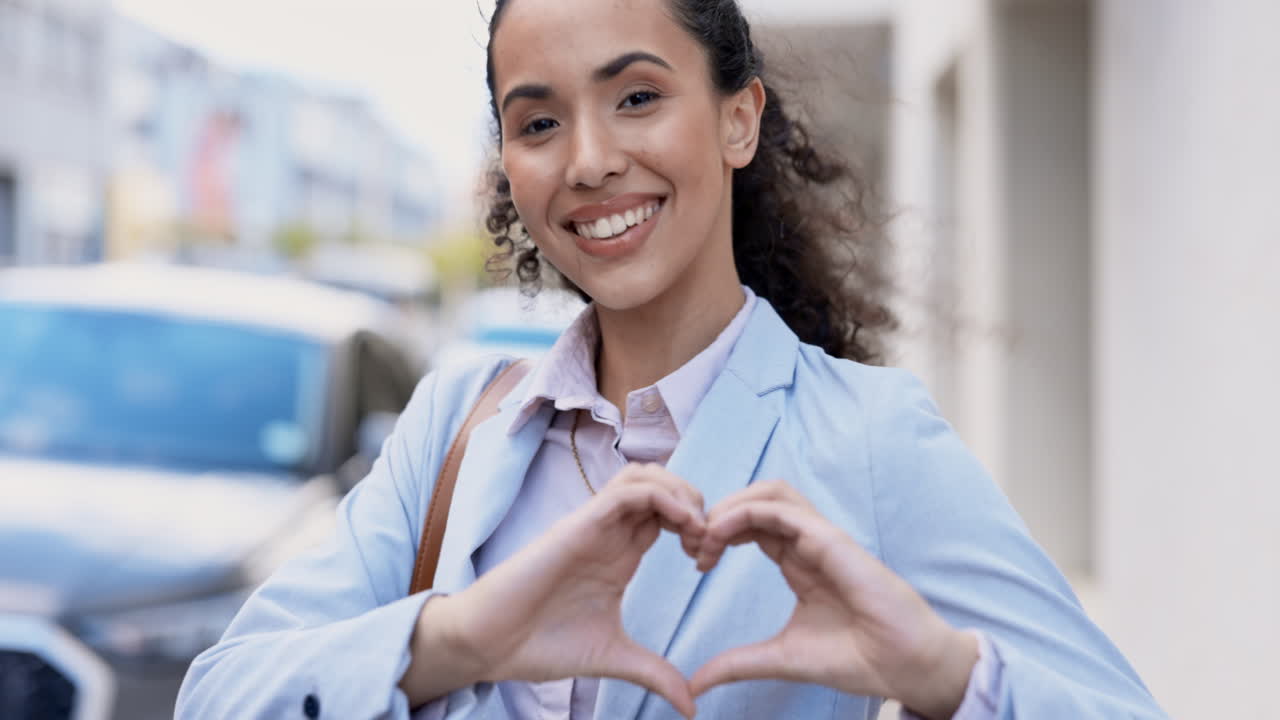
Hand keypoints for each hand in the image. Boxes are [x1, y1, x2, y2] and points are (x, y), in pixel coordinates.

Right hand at [403, 463, 705, 717]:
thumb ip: (654, 673)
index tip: (710, 561)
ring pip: (646, 476)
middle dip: (696, 502)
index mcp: (621, 555)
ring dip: (681, 492)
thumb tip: (691, 706)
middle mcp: (610, 533)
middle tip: (711, 540)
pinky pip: (627, 491)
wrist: (491, 645)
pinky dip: (661, 496)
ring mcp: (595, 525)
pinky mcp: (579, 524)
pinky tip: (682, 522)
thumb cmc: (541, 645)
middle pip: (662, 485)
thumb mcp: (613, 657)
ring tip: (697, 528)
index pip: (668, 516)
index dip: (698, 527)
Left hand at [689, 481, 977, 719]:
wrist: (903, 666)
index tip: (697, 562)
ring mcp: (821, 538)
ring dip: (731, 504)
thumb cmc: (856, 658)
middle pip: (757, 501)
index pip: (752, 527)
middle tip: (694, 544)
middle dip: (719, 513)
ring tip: (706, 534)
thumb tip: (696, 684)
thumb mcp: (780, 659)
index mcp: (799, 563)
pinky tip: (720, 534)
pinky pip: (782, 509)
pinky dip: (746, 512)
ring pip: (771, 493)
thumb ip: (737, 664)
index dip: (718, 534)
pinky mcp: (831, 540)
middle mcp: (809, 543)